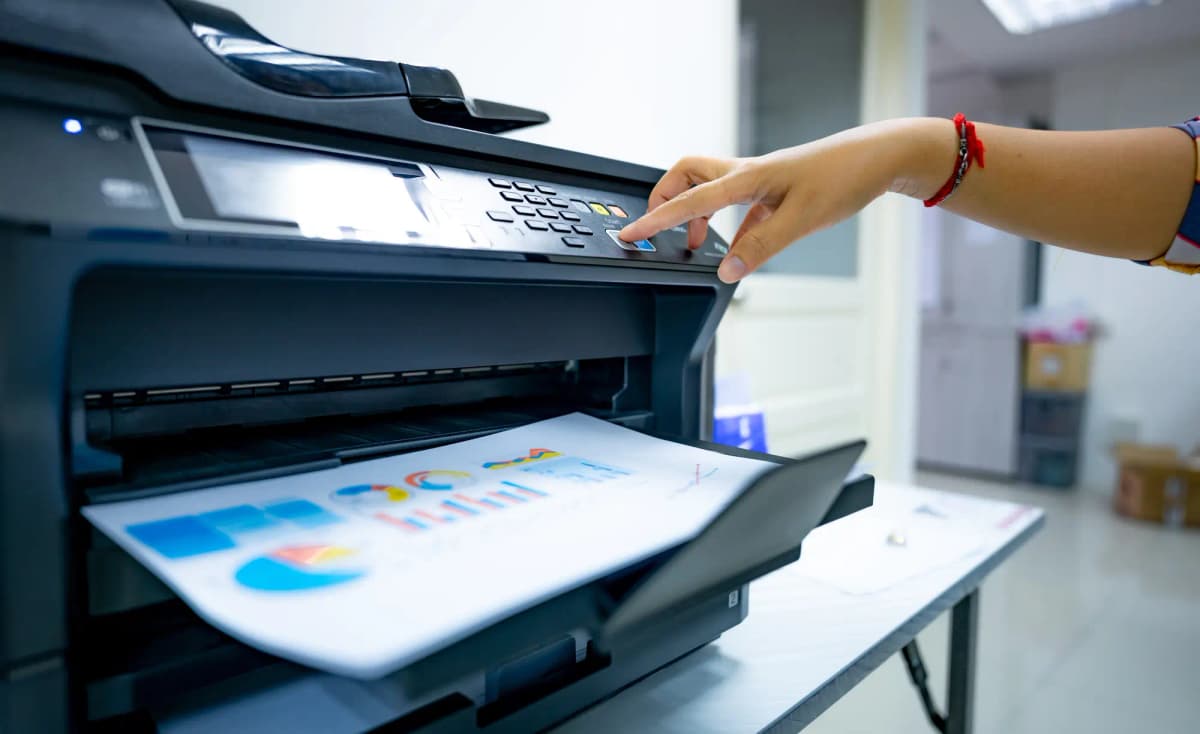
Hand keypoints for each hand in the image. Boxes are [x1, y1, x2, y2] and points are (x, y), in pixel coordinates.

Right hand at [618, 119, 949, 282]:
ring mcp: (760, 180)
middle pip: (687, 175)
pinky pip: (737, 206)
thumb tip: (726, 271)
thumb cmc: (844, 177)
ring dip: (694, 212)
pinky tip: (736, 247)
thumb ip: (761, 247)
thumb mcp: (802, 219)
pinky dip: (727, 225)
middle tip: (655, 227)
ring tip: (694, 244)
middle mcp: (747, 173)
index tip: (630, 234)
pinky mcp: (775, 189)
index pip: (688, 201)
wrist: (878, 157)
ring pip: (710, 189)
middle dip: (664, 198)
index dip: (655, 220)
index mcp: (746, 177)